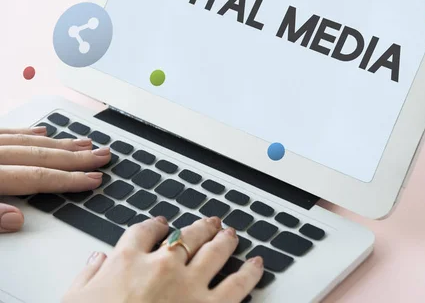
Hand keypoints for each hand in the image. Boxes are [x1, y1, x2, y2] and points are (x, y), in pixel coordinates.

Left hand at [0, 127, 110, 232]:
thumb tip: (16, 219)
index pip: (37, 178)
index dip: (68, 179)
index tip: (93, 179)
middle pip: (41, 156)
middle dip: (76, 158)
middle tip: (101, 156)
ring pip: (28, 142)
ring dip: (60, 144)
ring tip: (84, 144)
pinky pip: (7, 132)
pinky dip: (28, 133)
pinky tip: (43, 132)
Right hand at [63, 216, 263, 302]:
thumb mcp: (74, 301)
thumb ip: (87, 277)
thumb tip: (97, 260)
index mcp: (127, 261)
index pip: (145, 232)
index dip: (156, 225)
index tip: (162, 224)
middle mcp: (162, 266)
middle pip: (187, 236)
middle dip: (200, 227)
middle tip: (209, 223)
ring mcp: (189, 285)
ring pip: (215, 251)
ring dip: (225, 239)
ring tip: (231, 234)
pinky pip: (237, 285)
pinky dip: (250, 272)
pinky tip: (257, 264)